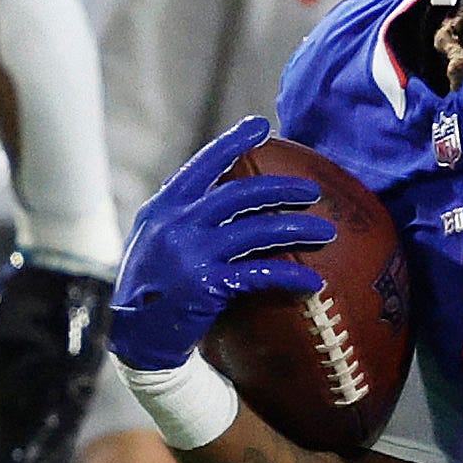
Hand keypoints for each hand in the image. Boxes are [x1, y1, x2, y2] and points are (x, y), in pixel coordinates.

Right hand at [109, 118, 334, 372]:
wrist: (136, 336)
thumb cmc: (151, 287)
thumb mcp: (153, 240)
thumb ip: (182, 216)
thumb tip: (221, 193)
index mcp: (163, 208)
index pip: (202, 166)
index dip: (233, 143)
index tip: (262, 126)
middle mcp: (176, 223)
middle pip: (240, 194)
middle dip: (282, 188)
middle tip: (313, 190)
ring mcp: (192, 253)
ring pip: (258, 230)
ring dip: (298, 228)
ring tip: (327, 231)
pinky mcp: (207, 284)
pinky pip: (261, 273)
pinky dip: (292, 276)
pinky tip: (315, 281)